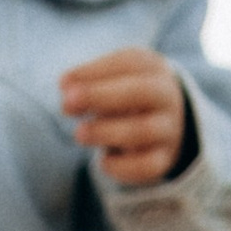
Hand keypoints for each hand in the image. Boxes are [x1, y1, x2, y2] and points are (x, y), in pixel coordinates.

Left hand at [59, 48, 194, 188]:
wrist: (166, 127)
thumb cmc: (127, 99)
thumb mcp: (111, 84)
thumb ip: (88, 84)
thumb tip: (65, 85)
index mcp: (152, 69)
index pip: (130, 63)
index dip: (95, 72)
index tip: (63, 84)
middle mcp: (165, 96)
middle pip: (141, 91)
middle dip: (101, 96)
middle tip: (67, 103)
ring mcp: (167, 129)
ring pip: (143, 130)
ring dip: (106, 132)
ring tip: (78, 133)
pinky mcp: (162, 160)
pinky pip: (146, 166)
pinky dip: (121, 167)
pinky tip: (102, 162)